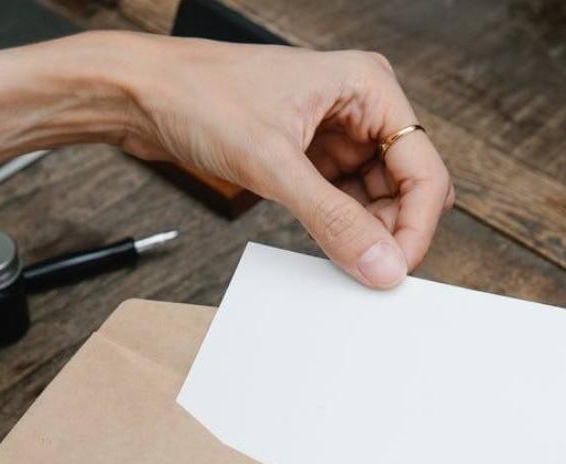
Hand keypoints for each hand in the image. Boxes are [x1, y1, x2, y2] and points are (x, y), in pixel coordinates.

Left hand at [120, 35, 453, 287]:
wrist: (143, 95)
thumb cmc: (201, 96)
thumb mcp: (273, 163)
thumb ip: (333, 219)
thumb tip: (380, 264)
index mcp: (368, 87)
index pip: (423, 167)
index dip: (417, 224)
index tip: (397, 268)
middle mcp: (358, 108)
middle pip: (405, 185)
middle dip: (393, 231)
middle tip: (373, 275)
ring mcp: (332, 133)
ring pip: (375, 198)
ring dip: (365, 233)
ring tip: (347, 264)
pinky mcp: (306, 156)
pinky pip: (341, 201)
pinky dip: (339, 228)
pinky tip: (330, 249)